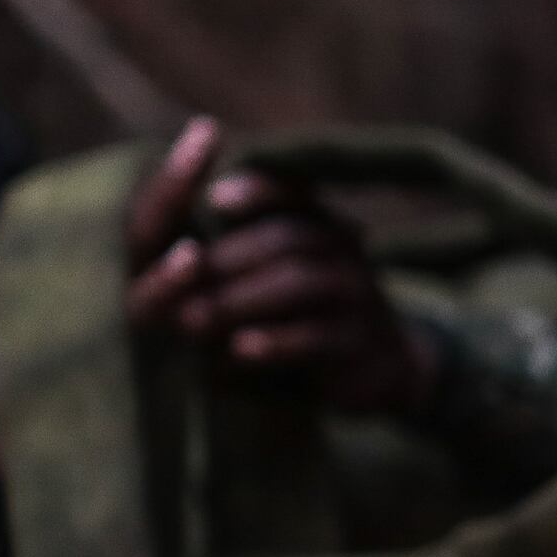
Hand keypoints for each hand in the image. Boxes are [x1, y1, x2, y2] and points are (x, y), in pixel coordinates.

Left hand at [122, 117, 430, 414]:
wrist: (379, 365)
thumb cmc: (308, 311)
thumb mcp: (281, 273)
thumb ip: (239, 252)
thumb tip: (179, 246)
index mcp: (321, 221)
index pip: (292, 191)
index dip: (256, 191)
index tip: (214, 200)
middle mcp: (345, 248)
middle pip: (285, 237)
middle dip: (226, 259)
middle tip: (178, 286)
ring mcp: (358, 294)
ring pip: (300, 282)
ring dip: (240, 299)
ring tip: (192, 321)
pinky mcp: (359, 343)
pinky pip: (317, 336)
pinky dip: (275, 340)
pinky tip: (239, 349)